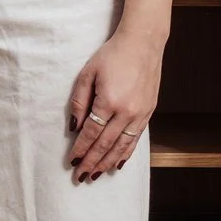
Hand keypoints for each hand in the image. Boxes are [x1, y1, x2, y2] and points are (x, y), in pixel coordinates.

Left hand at [66, 29, 163, 182]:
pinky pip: (136, 139)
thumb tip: (74, 127)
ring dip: (108, 163)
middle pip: (105, 144)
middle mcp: (126, 111)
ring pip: (122, 146)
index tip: (72, 162)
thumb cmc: (113, 55)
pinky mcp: (149, 112)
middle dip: (91, 162)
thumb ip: (79, 100)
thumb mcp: (88, 73)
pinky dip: (126, 153)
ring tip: (96, 175)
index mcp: (109, 101)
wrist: (143, 43)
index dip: (80, 149)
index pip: (91, 133)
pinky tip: (118, 163)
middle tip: (80, 177)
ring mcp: (140, 114)